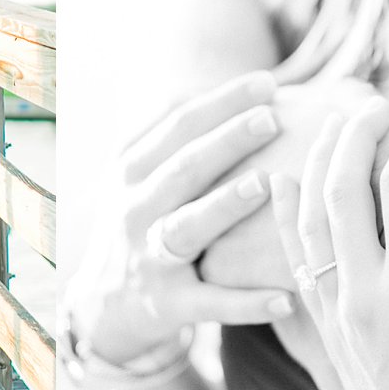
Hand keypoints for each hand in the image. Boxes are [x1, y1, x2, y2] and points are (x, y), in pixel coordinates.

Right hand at [65, 73, 298, 366]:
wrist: (102, 307)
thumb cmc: (138, 222)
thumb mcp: (134, 174)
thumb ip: (168, 132)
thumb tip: (220, 82)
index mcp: (132, 170)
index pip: (178, 124)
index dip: (222, 101)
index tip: (268, 82)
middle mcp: (136, 209)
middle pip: (183, 168)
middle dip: (227, 141)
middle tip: (272, 119)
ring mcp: (150, 258)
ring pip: (187, 228)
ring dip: (224, 206)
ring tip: (263, 185)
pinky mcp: (168, 305)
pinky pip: (210, 304)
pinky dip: (246, 304)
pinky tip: (286, 300)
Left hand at [276, 102, 388, 389]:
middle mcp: (364, 293)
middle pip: (342, 189)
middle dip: (354, 135)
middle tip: (372, 101)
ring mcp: (338, 313)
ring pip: (310, 220)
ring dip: (318, 165)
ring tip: (334, 126)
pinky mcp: (326, 331)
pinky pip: (297, 259)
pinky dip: (287, 215)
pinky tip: (282, 184)